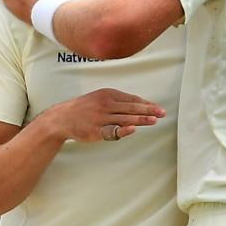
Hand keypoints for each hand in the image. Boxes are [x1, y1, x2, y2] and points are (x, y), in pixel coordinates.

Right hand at [41, 88, 165, 142]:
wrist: (63, 117)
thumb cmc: (85, 108)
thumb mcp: (100, 98)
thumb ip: (118, 101)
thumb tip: (139, 105)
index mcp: (108, 94)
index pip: (132, 99)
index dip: (146, 104)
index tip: (158, 108)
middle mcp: (106, 104)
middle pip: (131, 107)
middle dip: (148, 110)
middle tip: (162, 113)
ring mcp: (101, 118)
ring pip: (124, 118)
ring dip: (140, 119)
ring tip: (154, 121)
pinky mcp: (96, 131)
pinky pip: (112, 130)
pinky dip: (123, 129)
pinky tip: (133, 129)